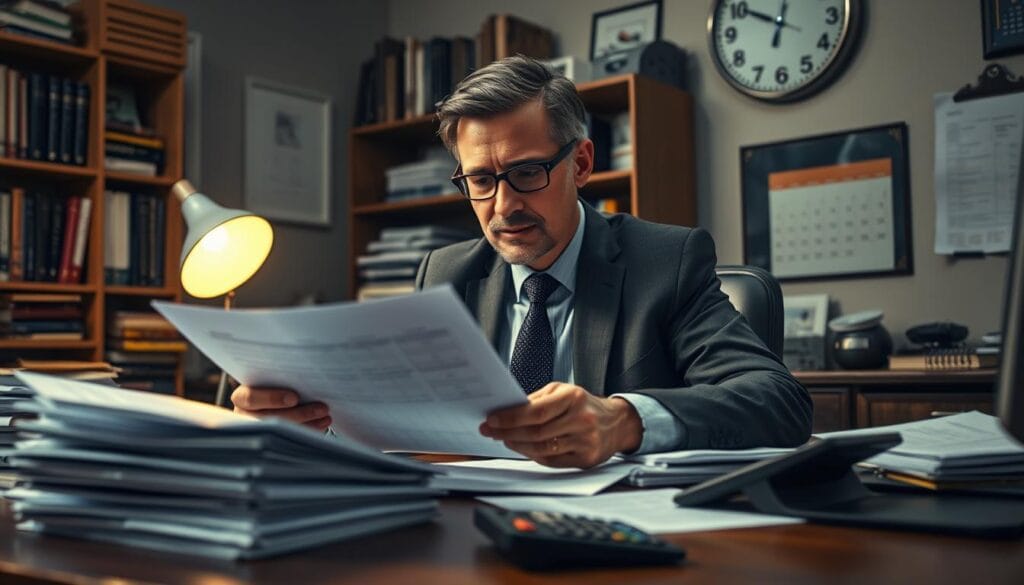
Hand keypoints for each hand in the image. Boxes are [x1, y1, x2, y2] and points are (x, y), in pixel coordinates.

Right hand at [231, 385, 331, 430]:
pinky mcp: (270, 440)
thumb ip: (280, 379)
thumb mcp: (269, 380)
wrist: (269, 401)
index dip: (273, 398)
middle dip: (300, 413)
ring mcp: (257, 430)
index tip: (295, 398)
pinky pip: (290, 438)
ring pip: (283, 430)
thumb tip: (305, 375)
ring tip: (326, 415)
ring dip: (308, 422)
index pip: (250, 398)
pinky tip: (323, 423)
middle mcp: (245, 417)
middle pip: (271, 418)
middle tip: (322, 407)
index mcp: (241, 398)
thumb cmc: (271, 385)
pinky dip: (309, 429)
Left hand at [479, 382, 642, 468]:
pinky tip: (522, 448)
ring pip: (541, 449)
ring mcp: (585, 442)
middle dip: (507, 432)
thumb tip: (507, 410)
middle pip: (536, 432)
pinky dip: (533, 455)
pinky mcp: (586, 459)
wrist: (617, 423)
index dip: (511, 417)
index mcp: (574, 398)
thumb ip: (537, 400)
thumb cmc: (584, 405)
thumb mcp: (563, 391)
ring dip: (517, 445)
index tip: (492, 419)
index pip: (536, 411)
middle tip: (490, 431)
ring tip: (504, 439)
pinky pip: (551, 461)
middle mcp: (581, 420)